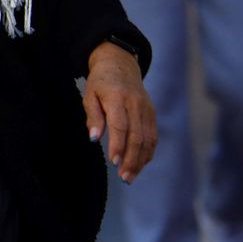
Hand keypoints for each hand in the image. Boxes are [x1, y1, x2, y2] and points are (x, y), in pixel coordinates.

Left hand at [81, 42, 156, 183]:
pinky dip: (147, 152)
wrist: (120, 64)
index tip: (114, 162)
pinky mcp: (152, 113)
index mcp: (117, 98)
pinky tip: (139, 165)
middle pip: (137, 136)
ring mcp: (146, 109)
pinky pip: (152, 136)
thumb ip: (93, 117)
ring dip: (140, 160)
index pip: (120, 125)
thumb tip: (94, 139)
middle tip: (124, 178)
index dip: (118, 145)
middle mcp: (135, 104)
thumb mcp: (89, 95)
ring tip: (130, 177)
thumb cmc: (100, 82)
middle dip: (131, 159)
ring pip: (147, 139)